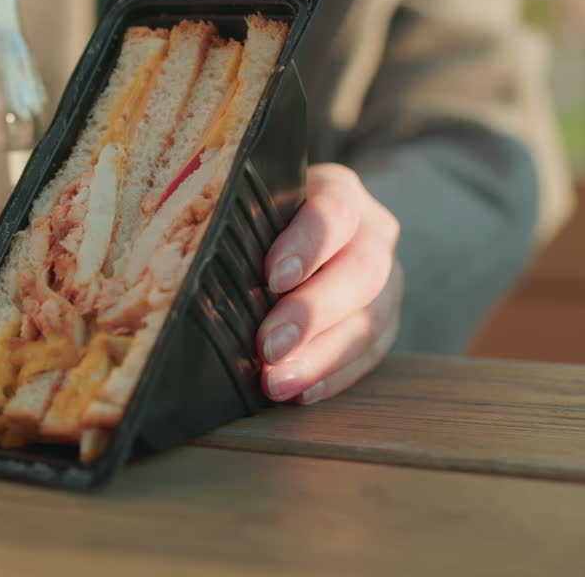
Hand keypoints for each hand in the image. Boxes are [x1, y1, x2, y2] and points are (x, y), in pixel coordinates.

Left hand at [257, 163, 401, 403]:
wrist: (303, 234)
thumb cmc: (263, 221)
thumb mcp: (255, 207)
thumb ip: (239, 225)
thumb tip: (196, 266)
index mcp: (340, 192)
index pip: (333, 211)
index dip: (307, 244)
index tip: (272, 278)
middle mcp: (374, 232)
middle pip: (360, 272)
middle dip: (312, 313)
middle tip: (269, 347)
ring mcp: (388, 279)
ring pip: (369, 320)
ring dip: (321, 357)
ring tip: (277, 383)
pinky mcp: (386, 322)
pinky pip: (369, 355)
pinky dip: (333, 377)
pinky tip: (301, 392)